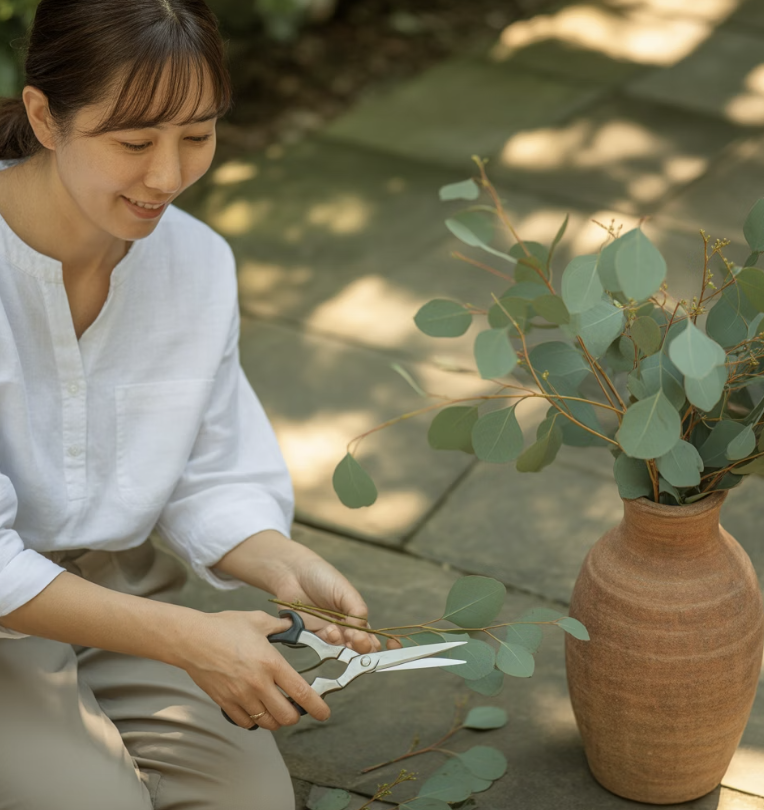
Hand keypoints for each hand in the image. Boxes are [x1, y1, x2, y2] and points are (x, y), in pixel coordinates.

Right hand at [177, 609, 330, 730]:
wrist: (192, 639)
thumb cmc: (224, 627)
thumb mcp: (257, 620)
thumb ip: (279, 626)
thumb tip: (291, 625)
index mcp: (271, 663)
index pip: (300, 692)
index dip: (316, 706)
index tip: (324, 713)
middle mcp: (258, 684)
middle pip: (286, 716)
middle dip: (295, 716)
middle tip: (296, 708)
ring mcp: (241, 696)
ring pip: (266, 723)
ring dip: (275, 720)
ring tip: (276, 709)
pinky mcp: (225, 703)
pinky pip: (245, 723)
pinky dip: (253, 721)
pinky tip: (255, 710)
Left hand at [271, 551, 401, 653]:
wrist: (293, 572)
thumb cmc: (322, 577)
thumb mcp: (346, 592)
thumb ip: (358, 612)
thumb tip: (363, 633)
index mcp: (356, 617)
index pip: (370, 637)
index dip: (376, 645)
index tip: (378, 644)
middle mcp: (343, 628)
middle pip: (356, 648)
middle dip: (360, 648)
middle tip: (358, 642)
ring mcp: (326, 633)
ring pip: (339, 649)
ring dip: (342, 644)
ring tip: (337, 632)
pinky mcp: (309, 636)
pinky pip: (320, 645)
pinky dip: (326, 641)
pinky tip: (327, 631)